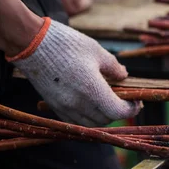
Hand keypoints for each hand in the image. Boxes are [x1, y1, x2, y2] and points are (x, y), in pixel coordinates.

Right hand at [8, 18, 141, 125]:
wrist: (30, 44)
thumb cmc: (65, 44)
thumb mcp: (96, 51)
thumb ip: (114, 67)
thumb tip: (124, 76)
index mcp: (91, 89)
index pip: (118, 112)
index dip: (131, 109)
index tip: (137, 101)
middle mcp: (78, 104)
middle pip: (106, 120)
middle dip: (118, 112)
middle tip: (124, 99)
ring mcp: (64, 107)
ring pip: (90, 124)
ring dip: (103, 116)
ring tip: (107, 101)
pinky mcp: (54, 106)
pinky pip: (75, 121)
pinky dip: (87, 117)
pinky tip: (90, 103)